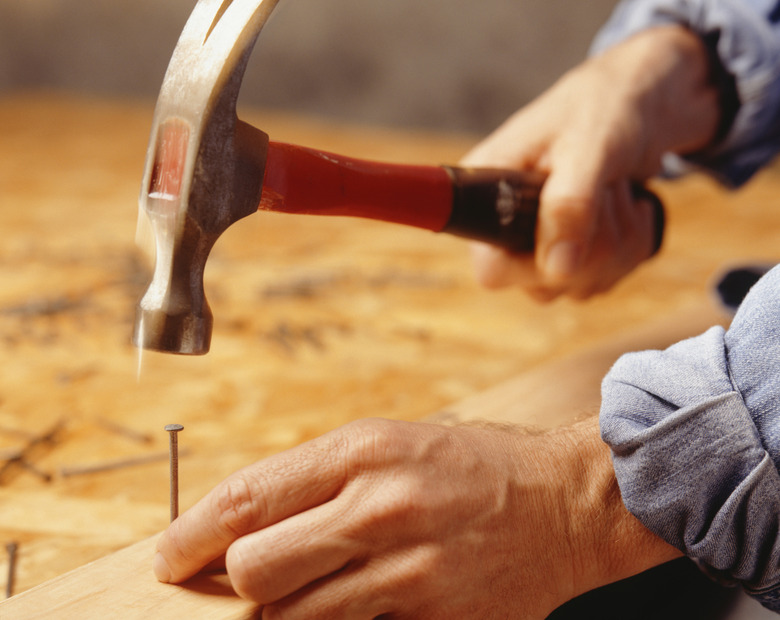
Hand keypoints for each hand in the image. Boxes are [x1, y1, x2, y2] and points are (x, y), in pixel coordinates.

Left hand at [153, 417, 677, 618]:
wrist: (566, 500)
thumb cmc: (474, 466)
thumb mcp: (393, 443)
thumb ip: (320, 478)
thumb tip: (246, 522)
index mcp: (364, 449)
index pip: (247, 498)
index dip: (191, 532)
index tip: (170, 555)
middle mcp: (380, 505)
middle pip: (254, 566)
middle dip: (236, 579)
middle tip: (243, 580)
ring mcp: (409, 567)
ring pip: (292, 613)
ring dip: (285, 608)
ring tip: (309, 589)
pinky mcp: (434, 614)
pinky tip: (353, 605)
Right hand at [463, 25, 719, 299]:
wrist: (642, 102)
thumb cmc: (605, 107)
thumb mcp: (588, 146)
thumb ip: (569, 204)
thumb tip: (558, 268)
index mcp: (484, 194)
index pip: (490, 267)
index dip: (532, 265)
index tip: (570, 233)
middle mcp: (505, 225)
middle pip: (542, 284)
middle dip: (594, 247)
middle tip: (610, 194)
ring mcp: (539, 243)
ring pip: (578, 285)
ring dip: (619, 245)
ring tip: (621, 192)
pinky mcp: (572, 252)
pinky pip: (601, 280)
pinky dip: (630, 248)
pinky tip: (630, 208)